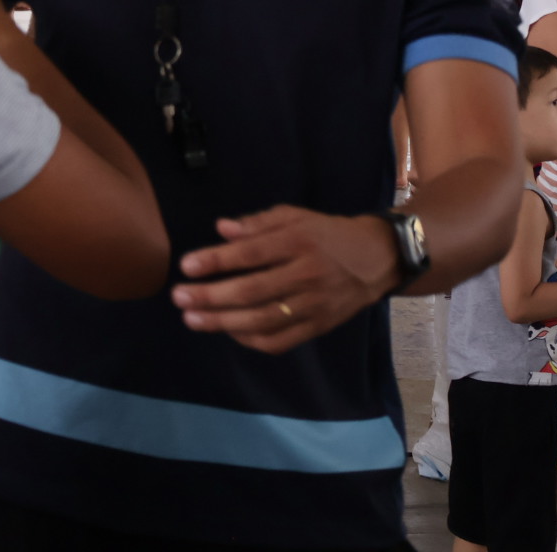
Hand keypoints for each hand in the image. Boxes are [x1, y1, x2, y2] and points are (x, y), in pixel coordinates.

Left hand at [173, 208, 400, 354]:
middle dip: (211, 296)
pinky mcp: (319, 326)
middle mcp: (306, 274)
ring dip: (223, 322)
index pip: (251, 254)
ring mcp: (314, 305)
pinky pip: (281, 340)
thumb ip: (258, 223)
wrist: (377, 259)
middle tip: (179, 297)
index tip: (186, 266)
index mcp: (299, 242)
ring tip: (192, 319)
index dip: (217, 260)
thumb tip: (221, 229)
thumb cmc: (326, 234)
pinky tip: (228, 332)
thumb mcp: (295, 216)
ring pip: (264, 319)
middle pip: (253, 291)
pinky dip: (251, 340)